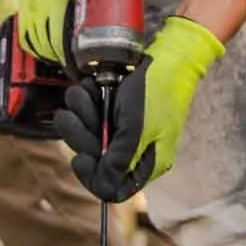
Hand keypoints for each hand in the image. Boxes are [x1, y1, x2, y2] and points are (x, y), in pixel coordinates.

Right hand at [15, 0, 111, 65]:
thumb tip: (136, 19)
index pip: (61, 41)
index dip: (73, 60)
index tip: (84, 68)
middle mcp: (40, 2)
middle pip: (48, 45)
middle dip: (64, 61)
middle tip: (80, 68)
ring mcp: (30, 1)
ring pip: (35, 41)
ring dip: (49, 54)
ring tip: (67, 61)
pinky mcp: (26, 0)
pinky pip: (26, 31)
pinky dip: (36, 44)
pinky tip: (48, 49)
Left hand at [54, 16, 222, 202]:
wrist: (169, 54)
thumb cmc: (157, 91)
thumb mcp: (136, 129)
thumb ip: (118, 161)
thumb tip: (104, 191)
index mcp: (146, 163)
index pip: (112, 188)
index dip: (92, 176)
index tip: (80, 157)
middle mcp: (133, 151)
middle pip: (94, 161)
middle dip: (80, 136)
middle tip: (76, 117)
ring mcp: (122, 131)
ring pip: (87, 135)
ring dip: (79, 114)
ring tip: (84, 95)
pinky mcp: (114, 112)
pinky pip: (90, 115)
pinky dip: (85, 101)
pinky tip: (91, 89)